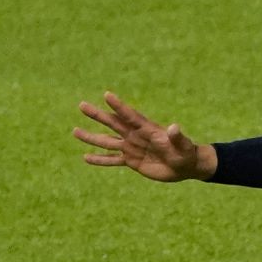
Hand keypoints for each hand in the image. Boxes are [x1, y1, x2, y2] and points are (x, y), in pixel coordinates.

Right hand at [74, 91, 216, 181]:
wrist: (186, 166)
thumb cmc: (186, 153)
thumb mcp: (183, 146)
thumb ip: (177, 137)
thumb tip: (174, 127)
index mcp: (148, 129)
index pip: (130, 116)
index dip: (119, 106)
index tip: (107, 95)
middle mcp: (136, 136)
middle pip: (113, 123)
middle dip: (98, 115)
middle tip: (81, 105)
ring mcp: (132, 148)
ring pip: (108, 141)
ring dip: (92, 137)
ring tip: (75, 131)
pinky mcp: (131, 161)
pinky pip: (112, 160)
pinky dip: (100, 160)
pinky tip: (85, 157)